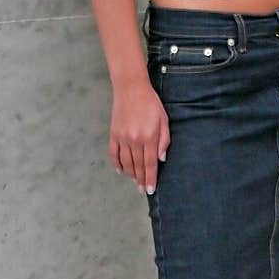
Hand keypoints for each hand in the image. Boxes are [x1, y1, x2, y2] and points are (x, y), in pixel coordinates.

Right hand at [109, 80, 169, 194]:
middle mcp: (135, 140)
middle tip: (143, 190)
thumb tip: (161, 159)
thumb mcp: (163, 119)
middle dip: (141, 180)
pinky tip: (121, 170)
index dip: (151, 179)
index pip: (150, 164)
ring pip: (126, 163)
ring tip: (135, 182)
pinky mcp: (113, 134)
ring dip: (131, 174)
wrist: (131, 88)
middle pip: (138, 166)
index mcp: (149, 137)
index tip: (151, 190)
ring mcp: (122, 138)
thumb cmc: (151, 102)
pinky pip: (114, 154)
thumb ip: (164, 140)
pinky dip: (117, 164)